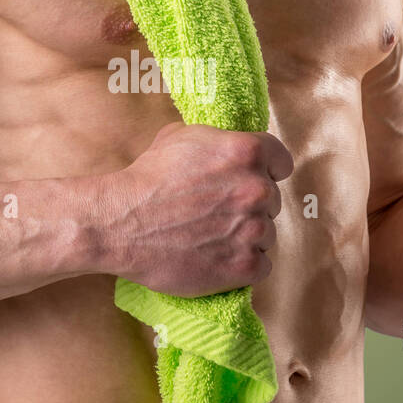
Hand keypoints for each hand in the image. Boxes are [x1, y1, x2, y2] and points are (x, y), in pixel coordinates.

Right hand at [110, 122, 293, 296]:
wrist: (120, 223)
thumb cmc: (146, 179)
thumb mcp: (180, 137)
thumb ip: (216, 141)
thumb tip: (225, 143)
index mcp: (248, 152)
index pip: (282, 161)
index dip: (266, 171)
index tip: (250, 181)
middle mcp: (258, 189)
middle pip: (272, 200)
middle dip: (249, 205)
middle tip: (218, 212)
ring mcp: (254, 230)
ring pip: (267, 234)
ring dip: (246, 236)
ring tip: (212, 237)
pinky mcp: (246, 266)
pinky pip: (262, 265)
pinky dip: (244, 265)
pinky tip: (218, 257)